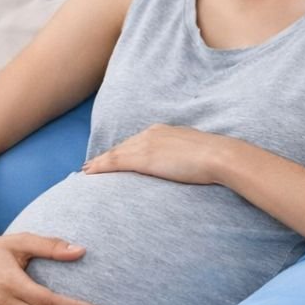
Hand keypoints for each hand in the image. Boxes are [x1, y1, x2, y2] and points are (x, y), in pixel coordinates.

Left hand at [82, 123, 224, 184]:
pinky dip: (100, 167)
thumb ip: (184, 158)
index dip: (120, 151)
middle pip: (121, 147)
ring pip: (114, 154)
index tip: (110, 158)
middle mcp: (151, 134)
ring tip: (85, 172)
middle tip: (89, 166)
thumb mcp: (196, 154)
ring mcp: (146, 144)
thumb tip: (184, 168)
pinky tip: (89, 173)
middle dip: (105, 157)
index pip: (135, 142)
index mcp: (162, 131)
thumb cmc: (215, 158)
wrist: (219, 156)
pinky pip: (115, 162)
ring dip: (98, 163)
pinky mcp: (144, 158)